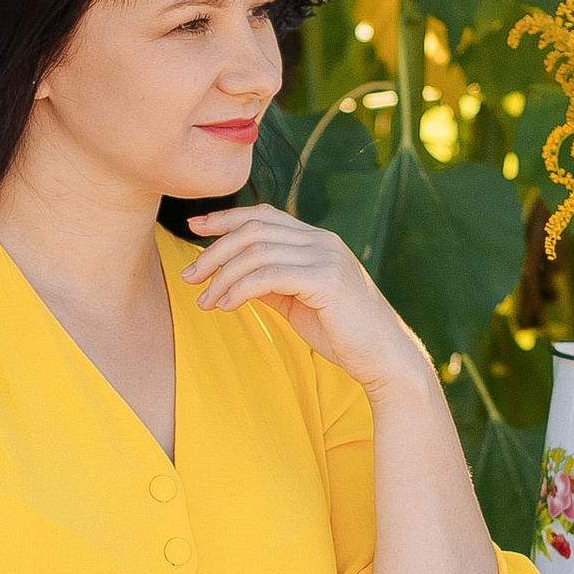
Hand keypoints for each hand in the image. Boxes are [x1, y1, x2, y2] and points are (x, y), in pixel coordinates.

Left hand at [181, 203, 432, 398]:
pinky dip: (240, 289)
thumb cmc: (343, 333)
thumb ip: (270, 284)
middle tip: (189, 276)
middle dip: (214, 250)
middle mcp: (322, 241)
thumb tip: (231, 278)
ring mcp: (326, 257)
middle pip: (254, 230)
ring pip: (257, 252)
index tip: (194, 227)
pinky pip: (269, 276)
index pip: (264, 215)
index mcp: (317, 240)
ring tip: (203, 300)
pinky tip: (225, 306)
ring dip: (222, 276)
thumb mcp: (298, 303)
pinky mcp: (326, 280)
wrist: (384, 358)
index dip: (226, 217)